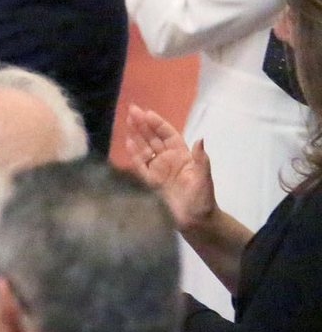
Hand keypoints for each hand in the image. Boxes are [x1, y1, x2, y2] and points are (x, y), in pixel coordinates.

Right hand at [121, 104, 215, 228]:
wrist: (195, 221)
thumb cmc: (203, 200)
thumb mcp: (205, 179)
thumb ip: (201, 160)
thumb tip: (200, 139)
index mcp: (182, 156)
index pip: (168, 135)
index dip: (158, 124)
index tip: (147, 113)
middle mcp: (168, 160)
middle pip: (153, 138)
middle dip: (143, 124)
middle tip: (132, 110)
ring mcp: (157, 170)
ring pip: (144, 148)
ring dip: (136, 135)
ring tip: (127, 120)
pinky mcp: (149, 182)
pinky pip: (140, 165)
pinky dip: (133, 154)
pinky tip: (128, 142)